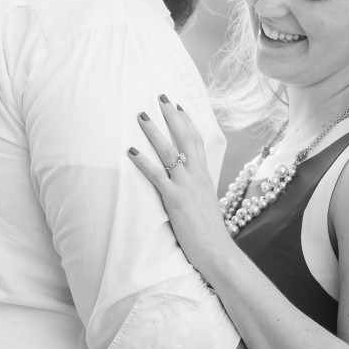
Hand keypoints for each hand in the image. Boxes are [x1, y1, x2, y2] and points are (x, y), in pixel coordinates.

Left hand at [126, 96, 232, 275]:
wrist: (218, 251)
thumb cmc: (210, 232)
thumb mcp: (206, 204)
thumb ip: (197, 190)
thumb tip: (190, 184)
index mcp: (204, 176)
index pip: (197, 141)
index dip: (187, 122)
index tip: (178, 106)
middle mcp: (196, 176)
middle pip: (184, 138)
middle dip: (171, 116)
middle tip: (160, 97)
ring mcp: (186, 186)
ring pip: (169, 152)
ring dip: (154, 132)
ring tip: (141, 115)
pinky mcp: (175, 200)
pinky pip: (156, 176)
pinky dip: (143, 162)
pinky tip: (131, 151)